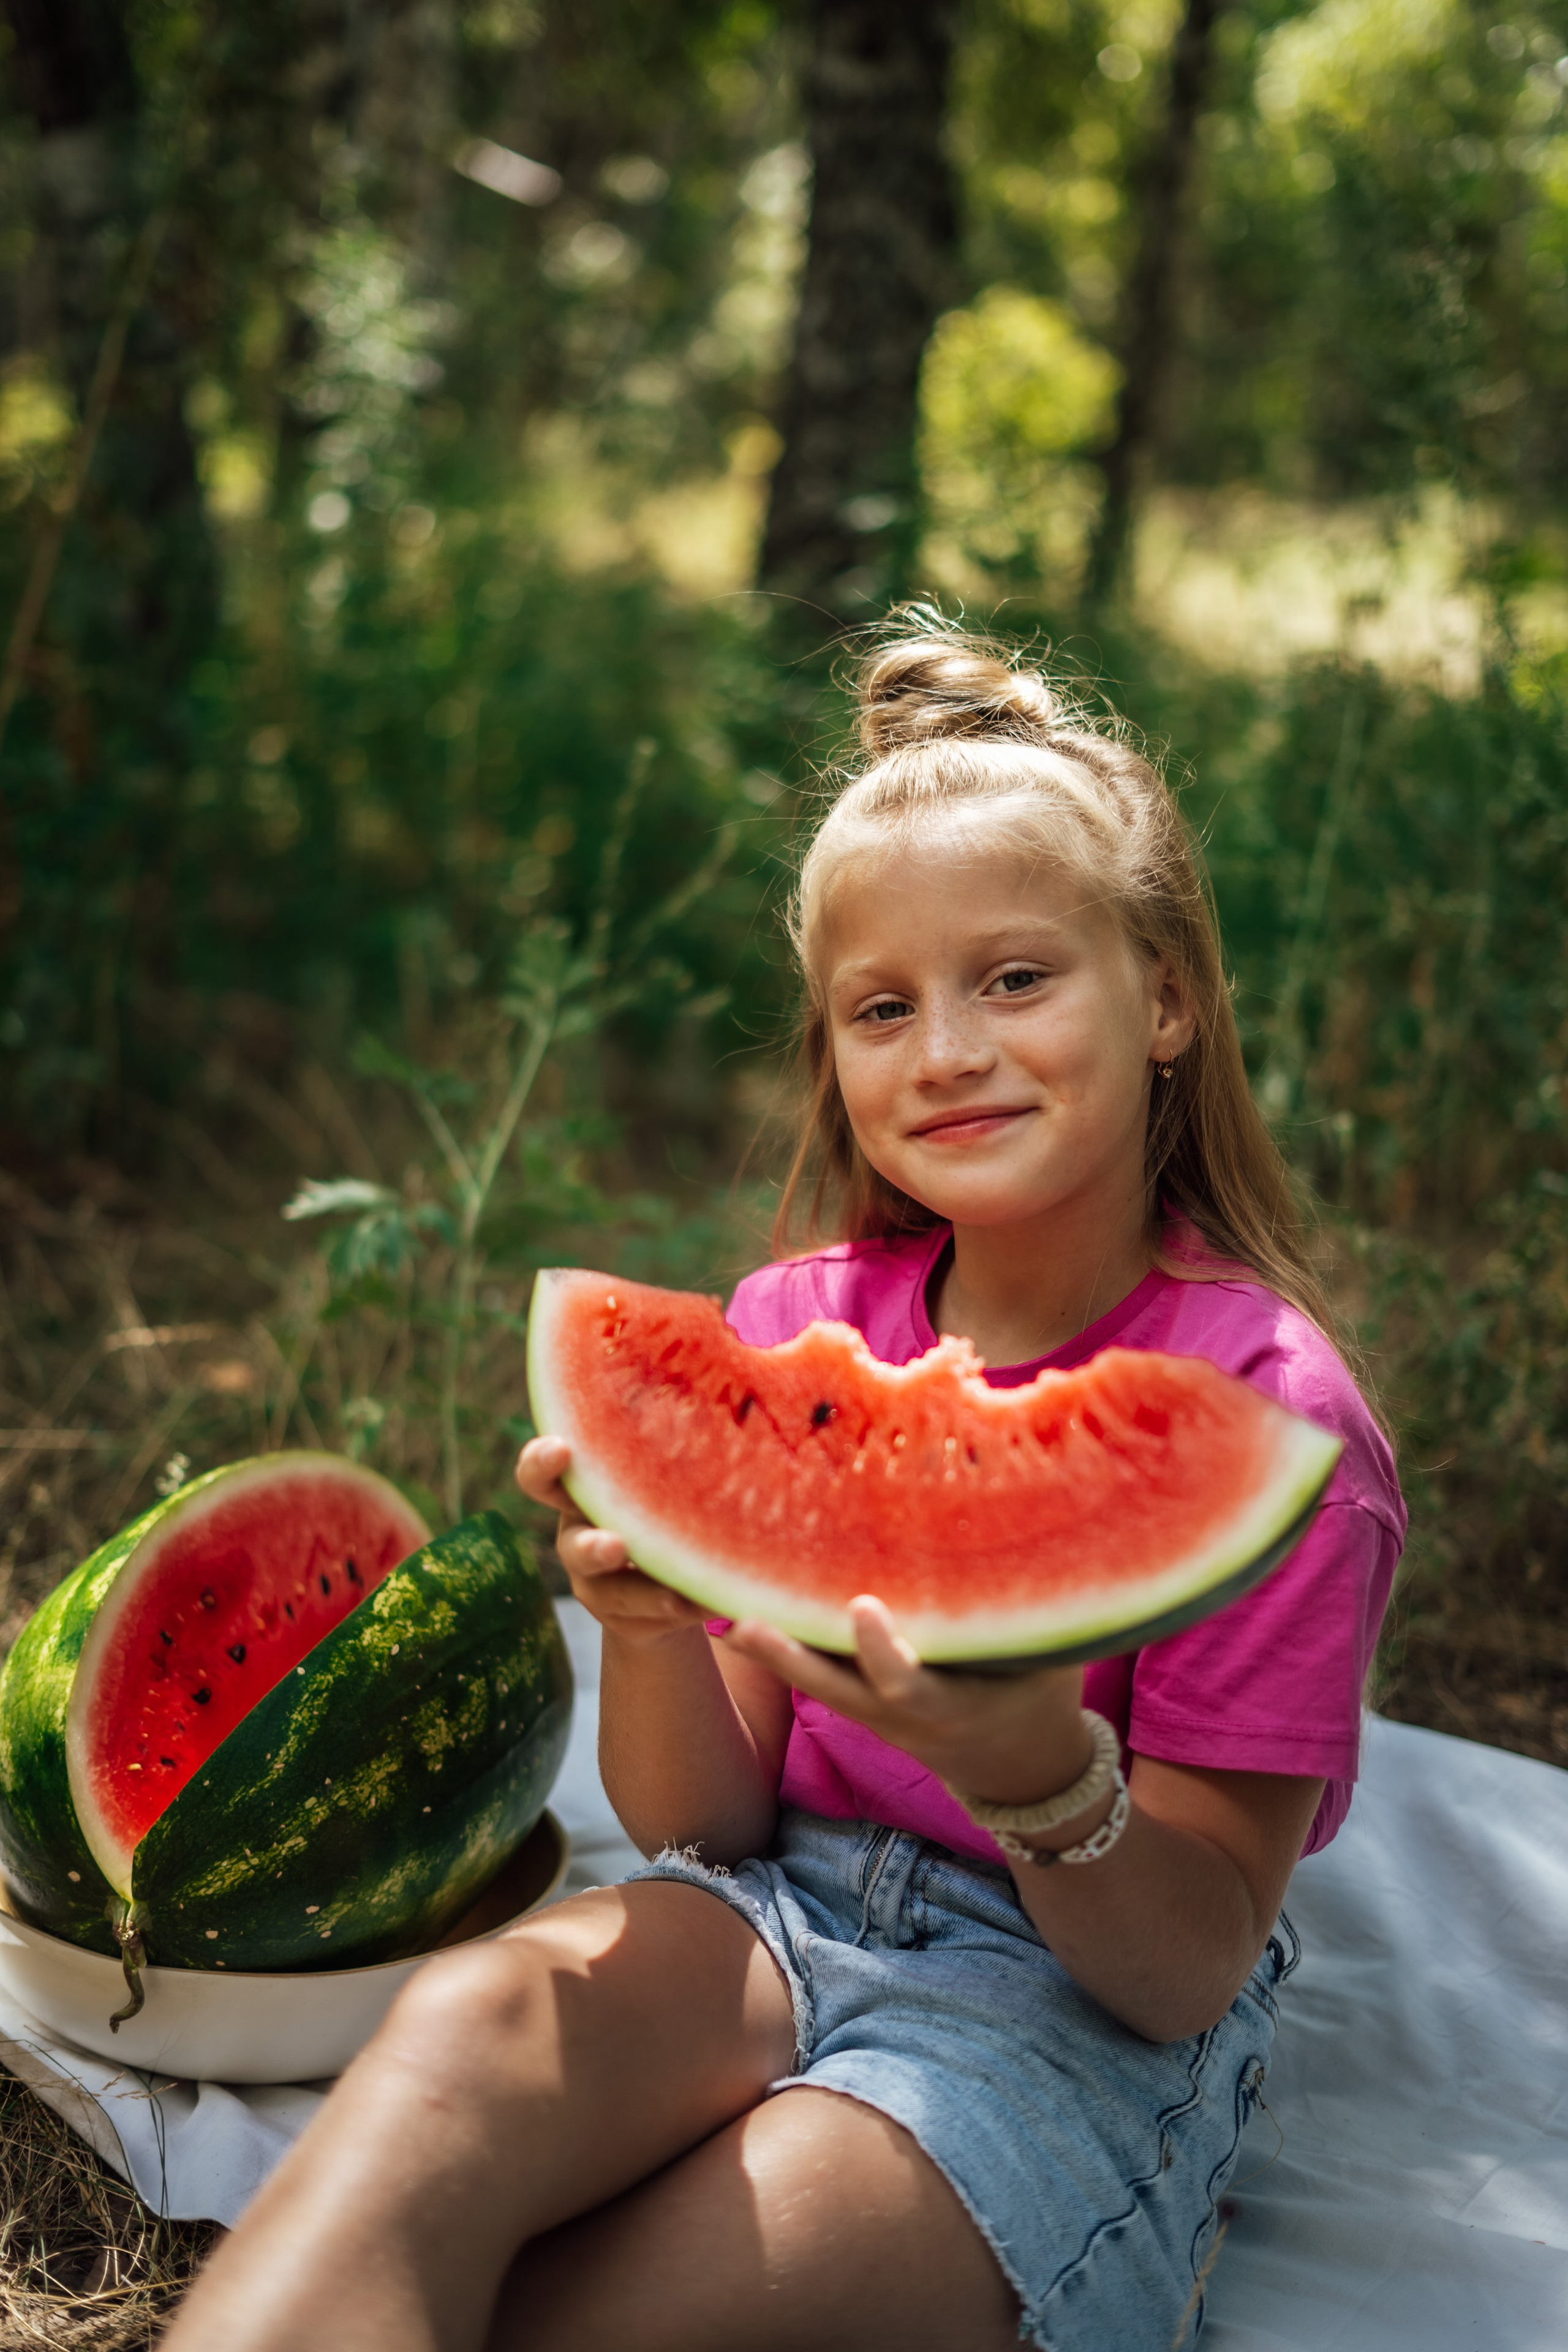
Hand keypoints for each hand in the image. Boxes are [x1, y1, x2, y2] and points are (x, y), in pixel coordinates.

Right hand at [515, 1437, 706, 1648]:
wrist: (653, 1573)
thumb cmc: (653, 1497)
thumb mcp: (651, 1472)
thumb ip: (661, 1445)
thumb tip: (718, 1385)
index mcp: (578, 1493)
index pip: (540, 1476)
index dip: (542, 1464)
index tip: (561, 1449)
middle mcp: (578, 1540)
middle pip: (574, 1547)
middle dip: (593, 1548)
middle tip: (617, 1547)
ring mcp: (596, 1586)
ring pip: (613, 1595)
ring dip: (647, 1595)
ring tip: (679, 1597)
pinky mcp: (624, 1620)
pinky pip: (651, 1619)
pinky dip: (684, 1608)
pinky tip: (713, 1599)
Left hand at [724, 1596, 1092, 1804]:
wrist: (1021, 1772)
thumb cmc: (1040, 1700)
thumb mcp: (1050, 1666)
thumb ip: (1035, 1618)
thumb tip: (1038, 1539)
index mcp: (952, 1706)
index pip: (907, 1684)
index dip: (882, 1651)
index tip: (862, 1607)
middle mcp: (903, 1717)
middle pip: (836, 1690)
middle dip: (791, 1659)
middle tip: (746, 1624)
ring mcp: (877, 1717)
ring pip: (819, 1686)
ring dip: (773, 1654)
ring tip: (727, 1616)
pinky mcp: (864, 1707)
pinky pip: (821, 1679)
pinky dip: (785, 1653)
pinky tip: (743, 1616)